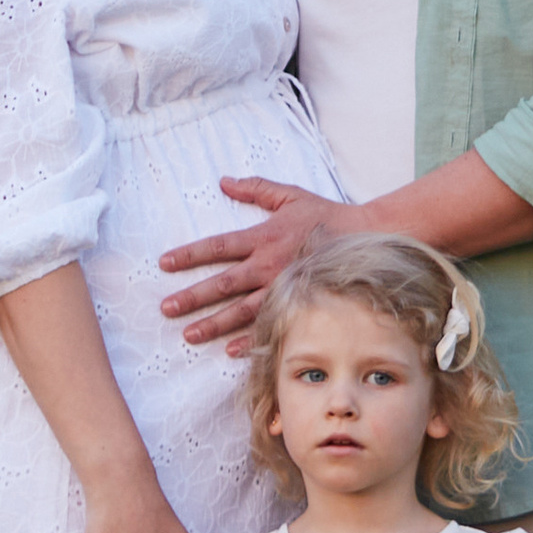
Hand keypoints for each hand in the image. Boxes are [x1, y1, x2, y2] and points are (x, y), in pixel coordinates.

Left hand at [158, 177, 350, 350]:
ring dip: (214, 324)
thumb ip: (256, 189)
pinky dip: (250, 340)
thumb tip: (224, 182)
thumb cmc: (326, 216)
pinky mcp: (298, 304)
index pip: (218, 246)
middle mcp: (269, 265)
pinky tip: (230, 351)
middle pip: (223, 284)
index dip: (189, 254)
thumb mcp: (290, 196)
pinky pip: (270, 325)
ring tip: (188, 336)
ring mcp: (284, 288)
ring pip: (242, 310)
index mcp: (263, 237)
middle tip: (166, 308)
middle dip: (192, 296)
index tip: (164, 263)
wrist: (368, 238)